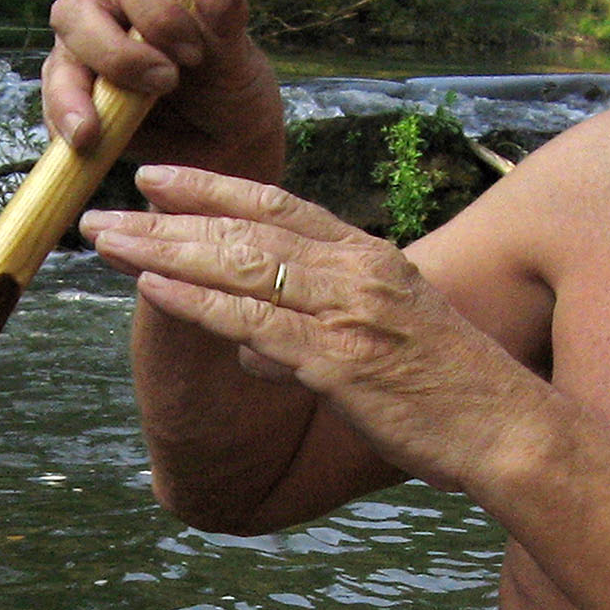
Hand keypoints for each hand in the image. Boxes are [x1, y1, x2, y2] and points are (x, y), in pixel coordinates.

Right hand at [43, 0, 285, 182]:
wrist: (225, 146)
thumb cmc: (230, 87)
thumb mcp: (236, 56)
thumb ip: (226, 13)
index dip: (156, 7)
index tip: (193, 54)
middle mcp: (106, 12)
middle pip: (76, 9)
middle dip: (115, 52)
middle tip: (163, 83)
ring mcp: (82, 56)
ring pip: (60, 61)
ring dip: (73, 96)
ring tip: (94, 132)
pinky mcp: (73, 100)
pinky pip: (55, 108)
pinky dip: (65, 125)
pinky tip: (85, 143)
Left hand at [80, 166, 549, 492]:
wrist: (506, 429)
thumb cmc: (450, 394)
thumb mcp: (383, 344)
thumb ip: (315, 337)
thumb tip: (252, 351)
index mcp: (370, 258)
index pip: (279, 207)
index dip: (212, 188)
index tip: (157, 179)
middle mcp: (358, 270)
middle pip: (244, 230)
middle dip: (166, 217)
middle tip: (103, 209)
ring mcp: (348, 311)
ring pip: (239, 267)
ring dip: (163, 248)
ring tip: (105, 238)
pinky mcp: (340, 359)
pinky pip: (252, 322)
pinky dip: (197, 302)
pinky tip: (150, 287)